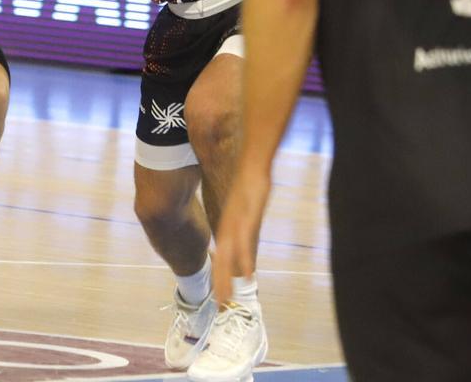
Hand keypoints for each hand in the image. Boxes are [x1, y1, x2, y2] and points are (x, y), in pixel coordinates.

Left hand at [211, 168, 269, 303]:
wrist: (252, 165)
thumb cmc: (248, 185)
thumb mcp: (244, 210)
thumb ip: (243, 227)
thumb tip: (244, 239)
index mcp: (227, 227)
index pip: (219, 256)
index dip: (218, 276)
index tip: (218, 294)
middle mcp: (228, 228)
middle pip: (221, 261)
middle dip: (219, 284)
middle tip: (219, 306)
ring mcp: (237, 224)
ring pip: (228, 255)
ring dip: (226, 277)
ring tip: (225, 297)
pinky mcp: (247, 218)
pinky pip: (244, 242)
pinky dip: (244, 259)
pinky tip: (246, 274)